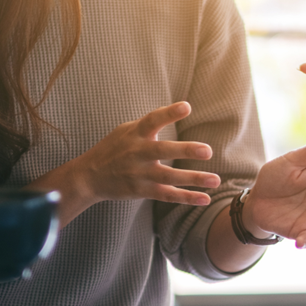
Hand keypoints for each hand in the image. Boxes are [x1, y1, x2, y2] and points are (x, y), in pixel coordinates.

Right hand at [71, 101, 219, 206]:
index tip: (186, 107)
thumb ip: (148, 125)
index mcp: (135, 134)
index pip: (152, 120)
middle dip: (184, 150)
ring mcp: (139, 173)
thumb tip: (174, 111)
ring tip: (216, 180)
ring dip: (193, 179)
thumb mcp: (126, 131)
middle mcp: (137, 153)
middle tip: (207, 151)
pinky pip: (167, 195)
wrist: (89, 176)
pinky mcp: (142, 190)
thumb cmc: (113, 149)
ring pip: (169, 177)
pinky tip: (205, 198)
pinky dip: (186, 197)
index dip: (168, 113)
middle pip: (162, 151)